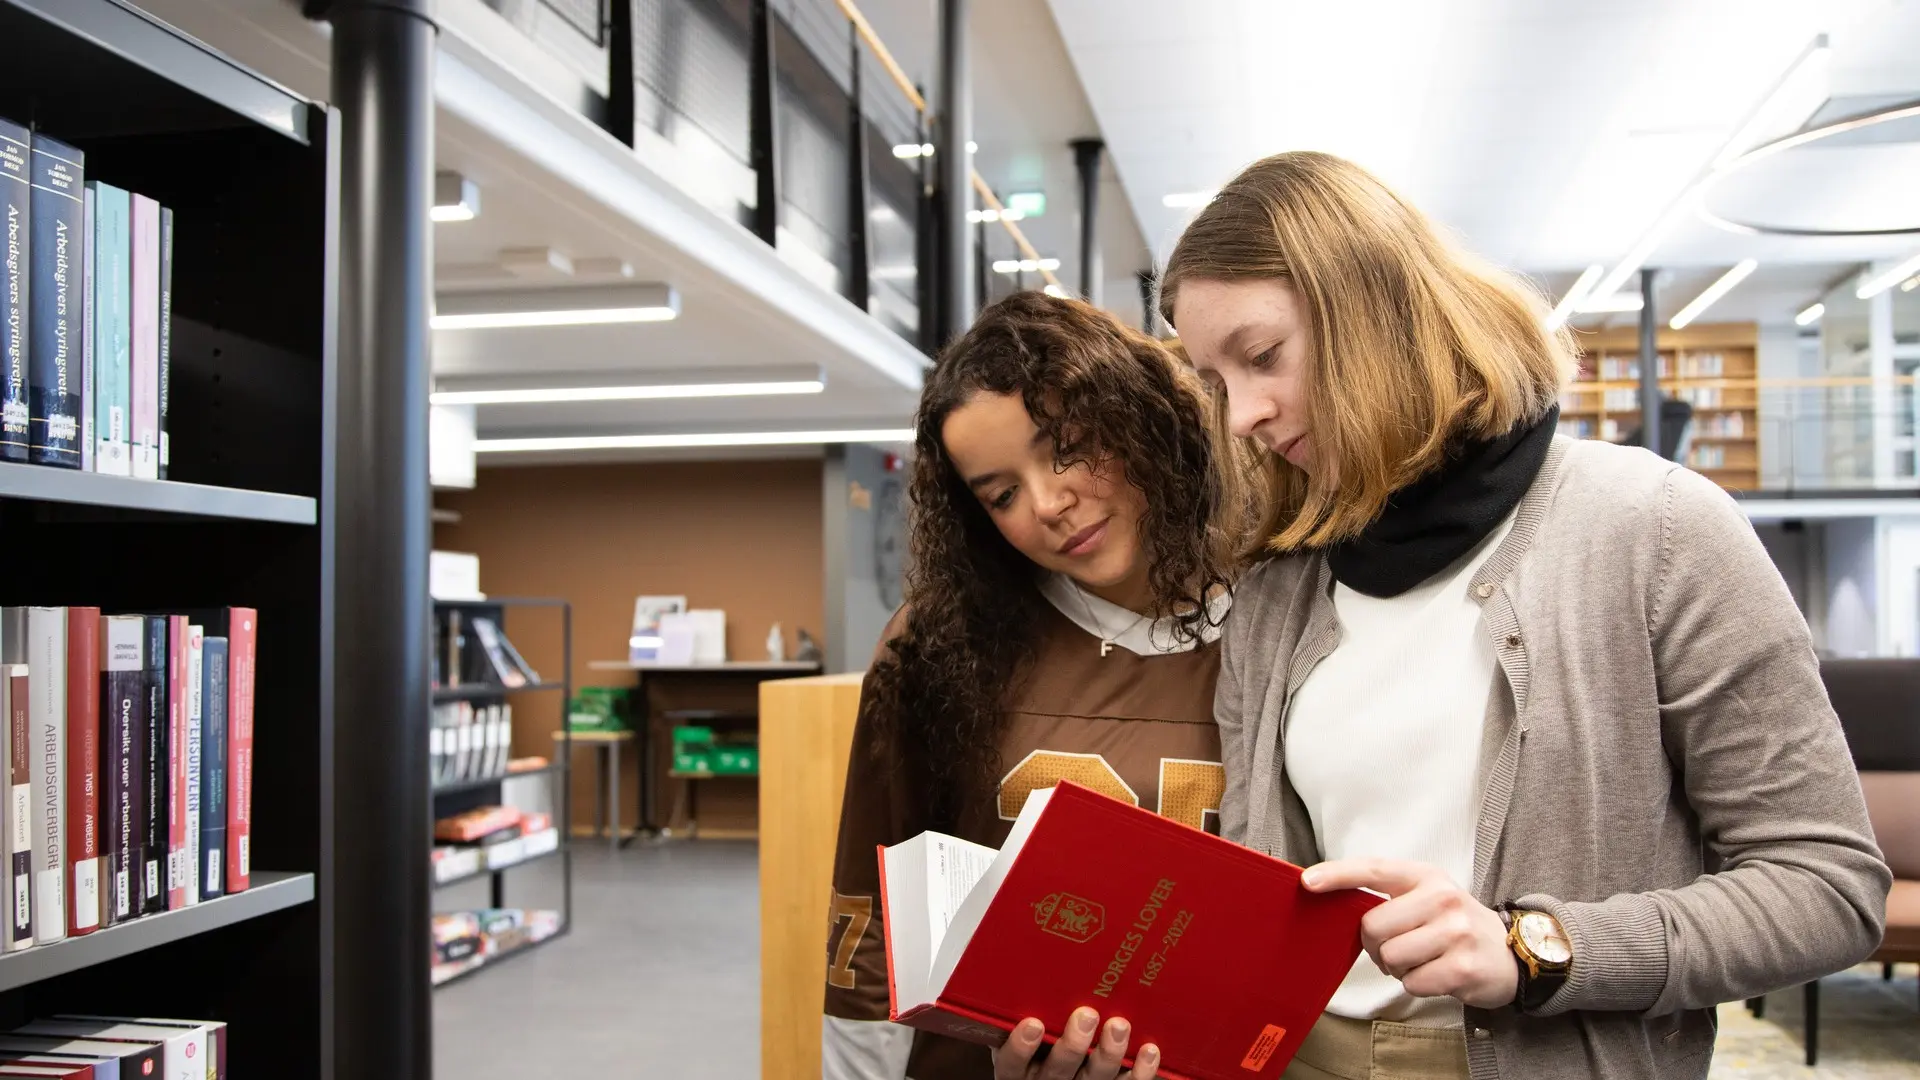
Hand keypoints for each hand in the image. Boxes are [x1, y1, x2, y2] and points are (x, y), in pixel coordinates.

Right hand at [992, 1007, 1160, 1079]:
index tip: (1034, 1023)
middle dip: (1074, 1046)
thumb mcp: (1019, 1028)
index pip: (1012, 1063)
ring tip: (1119, 1025)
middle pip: (1057, 1072)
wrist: (1062, 1072)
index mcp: (1018, 1069)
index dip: (1021, 1047)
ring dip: (1109, 1054)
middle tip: (1086, 1015)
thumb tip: (1014, 968)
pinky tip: (1149, 1051)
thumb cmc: (1038, 1039)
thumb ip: (1019, 1009)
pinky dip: (1139, 1072)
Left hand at [1302, 858, 1517, 1008]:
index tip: (1307, 882)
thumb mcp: (1427, 897)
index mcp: (1425, 876)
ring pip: (1390, 957)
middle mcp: (1441, 898)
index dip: (1337, 874)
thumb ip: (1390, 898)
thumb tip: (1336, 906)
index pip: (1373, 869)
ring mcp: (1455, 931)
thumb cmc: (1455, 924)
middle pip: (1373, 926)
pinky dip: (1417, 984)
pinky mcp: (1463, 966)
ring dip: (1397, 968)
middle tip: (1397, 948)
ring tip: (1421, 960)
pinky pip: (1412, 982)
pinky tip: (1437, 974)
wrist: (1511, 953)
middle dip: (1375, 946)